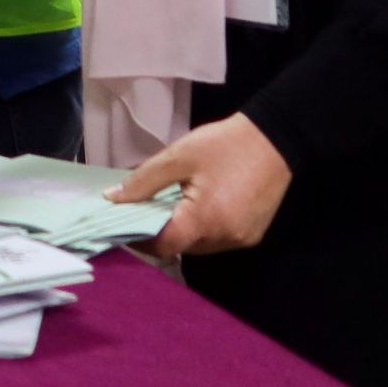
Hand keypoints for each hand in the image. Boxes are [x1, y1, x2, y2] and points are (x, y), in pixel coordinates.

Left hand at [109, 113, 292, 258]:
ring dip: (181, 232)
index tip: (123, 223)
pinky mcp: (253, 235)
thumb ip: (143, 182)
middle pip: (181, 248)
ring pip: (199, 247)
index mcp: (204, 220)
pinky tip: (194, 207)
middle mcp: (225, 238)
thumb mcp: (177, 157)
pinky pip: (218, 240)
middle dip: (159, 233)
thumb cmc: (222, 146)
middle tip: (143, 209)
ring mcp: (242, 239)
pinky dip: (201, 229)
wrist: (274, 139)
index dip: (139, 239)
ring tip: (169, 205)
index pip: (163, 246)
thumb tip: (113, 199)